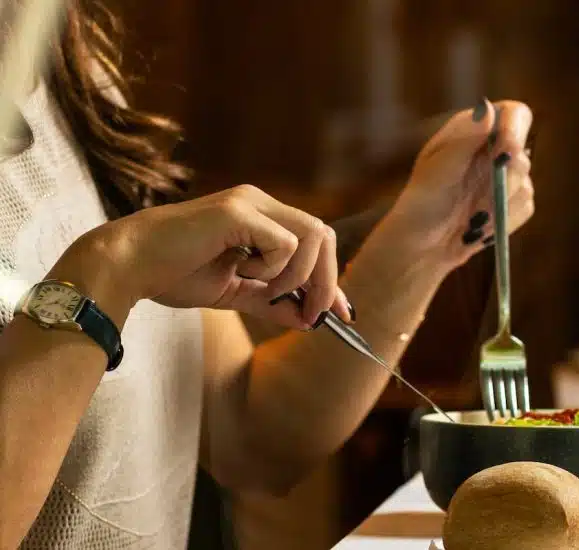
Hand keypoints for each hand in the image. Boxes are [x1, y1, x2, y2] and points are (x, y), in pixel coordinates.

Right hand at [57, 185, 351, 328]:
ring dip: (298, 276)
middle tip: (312, 315)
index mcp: (261, 216)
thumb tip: (307, 320)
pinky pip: (285, 244)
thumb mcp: (234, 293)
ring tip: (263, 289)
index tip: (342, 313)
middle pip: (323, 235)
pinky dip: (273, 269)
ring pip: (312, 237)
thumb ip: (270, 302)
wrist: (128, 266)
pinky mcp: (238, 212)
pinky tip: (241, 271)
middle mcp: (260, 202)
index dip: (332, 279)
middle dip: (326, 282)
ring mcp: (250, 202)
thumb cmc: (172, 274)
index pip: (315, 241)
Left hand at [381, 99, 534, 269]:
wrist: (421, 246)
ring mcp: (506, 178)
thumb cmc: (420, 204)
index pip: (514, 114)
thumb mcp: (436, 171)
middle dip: (503, 182)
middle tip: (477, 204)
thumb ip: (464, 141)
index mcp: (474, 131)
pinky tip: (479, 227)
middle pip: (523, 154)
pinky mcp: (513, 204)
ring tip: (469, 218)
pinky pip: (525, 208)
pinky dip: (503, 220)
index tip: (507, 152)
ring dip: (498, 206)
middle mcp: (494, 150)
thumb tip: (487, 108)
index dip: (516, 129)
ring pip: (525, 185)